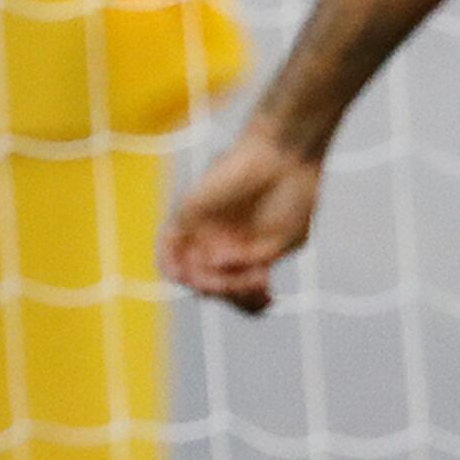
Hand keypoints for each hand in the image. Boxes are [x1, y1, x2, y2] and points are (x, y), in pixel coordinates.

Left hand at [161, 128, 323, 314]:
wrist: (287, 153)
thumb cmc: (293, 193)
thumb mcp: (286, 242)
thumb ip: (256, 262)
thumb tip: (219, 265)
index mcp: (245, 254)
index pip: (235, 292)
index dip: (250, 305)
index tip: (271, 300)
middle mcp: (220, 245)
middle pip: (211, 289)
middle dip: (234, 296)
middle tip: (258, 281)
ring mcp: (202, 232)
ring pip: (188, 276)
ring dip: (206, 287)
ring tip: (230, 280)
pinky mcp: (186, 214)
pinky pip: (166, 251)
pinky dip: (180, 267)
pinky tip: (206, 267)